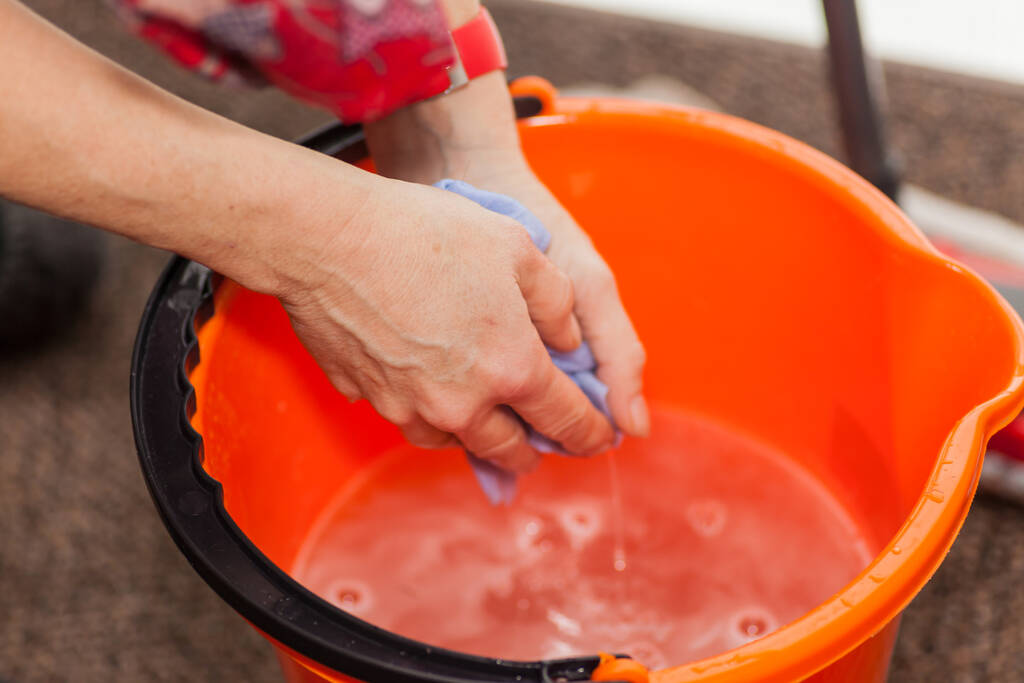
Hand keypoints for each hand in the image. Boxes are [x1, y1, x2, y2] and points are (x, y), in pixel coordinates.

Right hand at [364, 74, 648, 438]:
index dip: (592, 433)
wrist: (329, 239)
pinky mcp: (371, 399)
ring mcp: (411, 407)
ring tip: (488, 420)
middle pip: (511, 450)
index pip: (567, 421)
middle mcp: (464, 402)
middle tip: (542, 439)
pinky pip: (412, 422)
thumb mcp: (519, 248)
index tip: (602, 437)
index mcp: (513, 367)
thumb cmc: (427, 234)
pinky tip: (434, 394)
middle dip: (535, 449)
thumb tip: (569, 342)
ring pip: (458, 442)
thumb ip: (558, 304)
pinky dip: (434, 419)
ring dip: (481, 436)